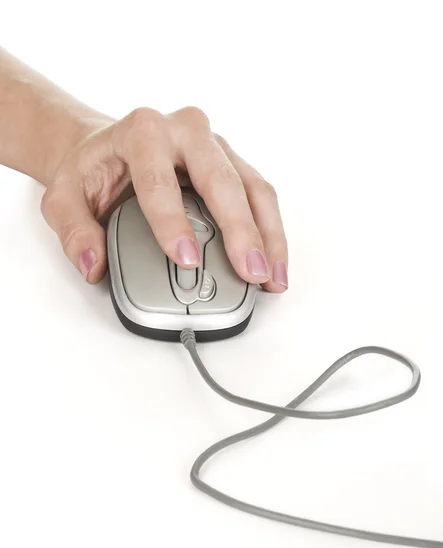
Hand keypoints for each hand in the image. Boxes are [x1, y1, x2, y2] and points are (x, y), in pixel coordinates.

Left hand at [41, 107, 287, 291]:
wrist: (109, 148)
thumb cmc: (93, 169)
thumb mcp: (65, 195)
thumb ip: (73, 229)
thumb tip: (93, 264)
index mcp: (143, 132)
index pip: (160, 179)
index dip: (174, 222)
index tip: (187, 259)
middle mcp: (186, 131)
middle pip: (222, 179)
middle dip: (241, 230)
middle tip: (249, 272)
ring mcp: (216, 146)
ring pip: (254, 186)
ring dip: (268, 235)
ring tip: (271, 277)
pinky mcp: (233, 164)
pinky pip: (260, 194)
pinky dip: (270, 231)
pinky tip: (273, 263)